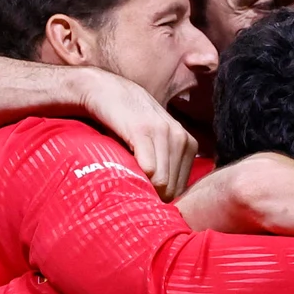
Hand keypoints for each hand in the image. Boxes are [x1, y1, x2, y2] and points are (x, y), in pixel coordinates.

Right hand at [80, 68, 198, 200]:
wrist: (105, 91)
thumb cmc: (127, 124)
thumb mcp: (155, 143)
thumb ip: (165, 166)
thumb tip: (165, 202)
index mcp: (188, 144)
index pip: (182, 189)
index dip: (161, 196)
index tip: (143, 193)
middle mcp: (181, 138)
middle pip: (173, 189)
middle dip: (154, 195)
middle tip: (132, 189)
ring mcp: (165, 133)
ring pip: (163, 182)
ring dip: (144, 187)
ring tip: (127, 180)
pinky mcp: (144, 131)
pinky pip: (150, 169)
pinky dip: (138, 176)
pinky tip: (124, 171)